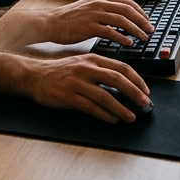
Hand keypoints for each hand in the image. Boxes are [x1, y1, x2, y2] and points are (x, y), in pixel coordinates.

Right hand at [22, 55, 150, 122]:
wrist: (33, 76)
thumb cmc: (59, 72)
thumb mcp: (81, 64)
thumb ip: (100, 70)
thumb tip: (124, 84)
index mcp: (92, 59)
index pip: (121, 67)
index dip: (137, 80)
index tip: (145, 91)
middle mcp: (85, 69)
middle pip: (117, 79)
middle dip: (134, 93)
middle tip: (144, 104)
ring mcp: (76, 83)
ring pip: (105, 96)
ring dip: (121, 108)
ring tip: (131, 117)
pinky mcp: (67, 96)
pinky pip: (91, 107)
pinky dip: (105, 115)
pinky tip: (113, 119)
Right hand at [36, 0, 153, 45]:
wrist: (51, 22)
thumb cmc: (71, 18)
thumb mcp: (91, 7)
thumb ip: (107, 9)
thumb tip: (125, 17)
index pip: (128, 2)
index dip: (141, 12)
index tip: (148, 22)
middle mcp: (99, 3)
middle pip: (128, 9)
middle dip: (142, 21)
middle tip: (150, 30)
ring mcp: (94, 14)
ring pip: (122, 20)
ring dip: (136, 30)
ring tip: (143, 38)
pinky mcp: (89, 26)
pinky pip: (111, 32)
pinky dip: (122, 38)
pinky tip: (128, 43)